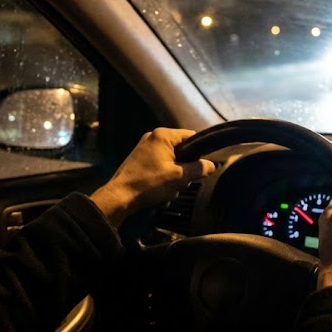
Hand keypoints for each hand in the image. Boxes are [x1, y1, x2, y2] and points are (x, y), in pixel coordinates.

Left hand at [90, 128, 215, 226]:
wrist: (119, 197)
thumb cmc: (150, 183)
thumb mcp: (179, 177)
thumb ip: (198, 168)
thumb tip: (212, 165)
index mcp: (163, 135)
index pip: (191, 136)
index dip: (200, 151)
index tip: (202, 167)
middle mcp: (153, 137)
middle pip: (181, 149)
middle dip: (185, 167)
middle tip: (183, 182)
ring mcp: (144, 148)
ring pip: (171, 160)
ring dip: (174, 176)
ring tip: (170, 190)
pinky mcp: (138, 160)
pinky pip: (159, 165)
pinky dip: (163, 178)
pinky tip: (161, 192)